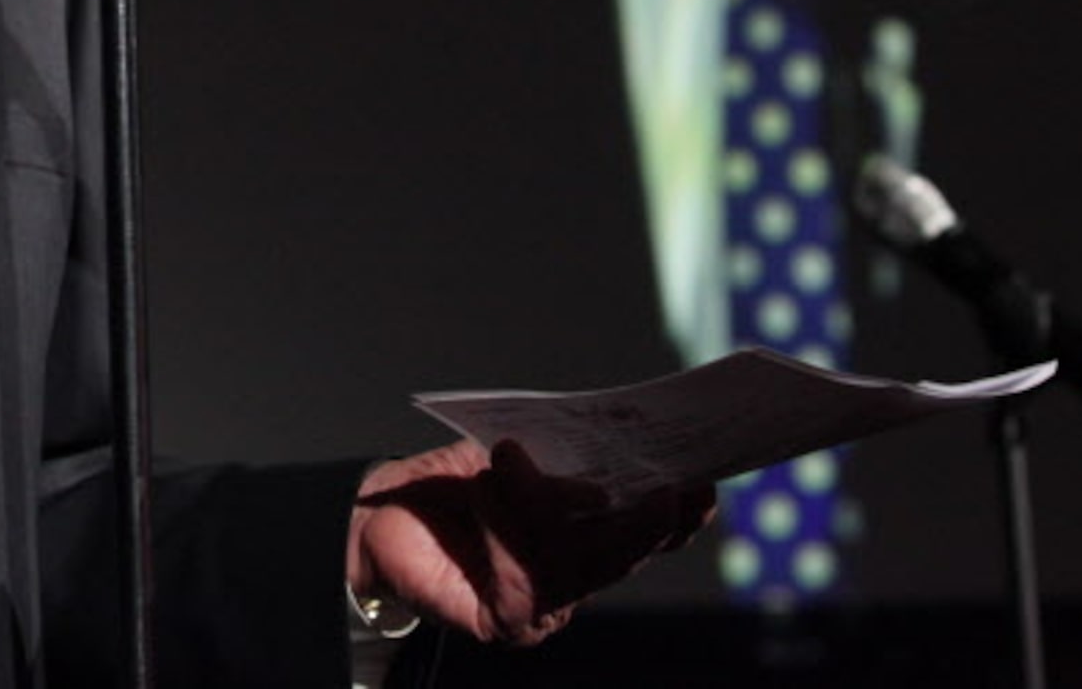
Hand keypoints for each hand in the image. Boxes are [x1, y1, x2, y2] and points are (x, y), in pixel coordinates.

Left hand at [345, 439, 711, 646]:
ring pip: (573, 568)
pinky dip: (502, 529)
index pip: (642, 534)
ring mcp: (540, 607)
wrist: (379, 513)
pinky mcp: (501, 622)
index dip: (675, 517)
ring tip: (509, 461)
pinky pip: (519, 582)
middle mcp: (570, 579)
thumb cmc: (453, 485)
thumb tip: (601, 486)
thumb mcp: (513, 459)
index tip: (702, 484)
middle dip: (644, 526)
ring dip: (543, 508)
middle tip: (664, 492)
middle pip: (621, 559)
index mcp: (584, 538)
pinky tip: (483, 490)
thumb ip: (560, 470)